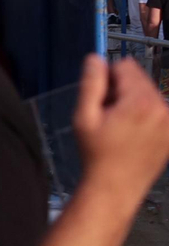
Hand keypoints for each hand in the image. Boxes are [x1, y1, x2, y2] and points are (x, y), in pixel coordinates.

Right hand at [73, 55, 168, 201]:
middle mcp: (162, 107)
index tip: (99, 101)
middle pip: (139, 79)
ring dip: (133, 103)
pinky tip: (133, 134)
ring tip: (120, 127)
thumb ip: (91, 84)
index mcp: (141, 101)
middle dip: (121, 91)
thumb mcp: (84, 118)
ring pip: (148, 94)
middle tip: (108, 117)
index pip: (125, 66)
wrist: (116, 186)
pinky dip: (144, 115)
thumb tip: (95, 58)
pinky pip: (157, 109)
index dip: (106, 79)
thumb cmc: (96, 154)